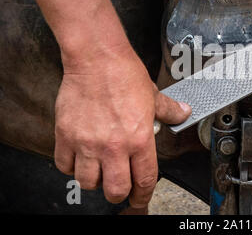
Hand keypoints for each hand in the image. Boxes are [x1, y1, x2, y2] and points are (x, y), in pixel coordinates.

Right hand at [54, 46, 190, 207]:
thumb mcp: (154, 96)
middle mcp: (113, 146)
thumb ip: (169, 111)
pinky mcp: (66, 135)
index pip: (144, 180)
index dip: (143, 195)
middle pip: (115, 190)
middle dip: (120, 194)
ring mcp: (87, 143)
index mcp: (140, 139)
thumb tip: (183, 114)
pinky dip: (71, 167)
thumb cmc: (124, 75)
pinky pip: (64, 165)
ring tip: (100, 171)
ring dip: (95, 181)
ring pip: (88, 182)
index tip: (140, 198)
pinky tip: (79, 159)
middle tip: (120, 188)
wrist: (97, 59)